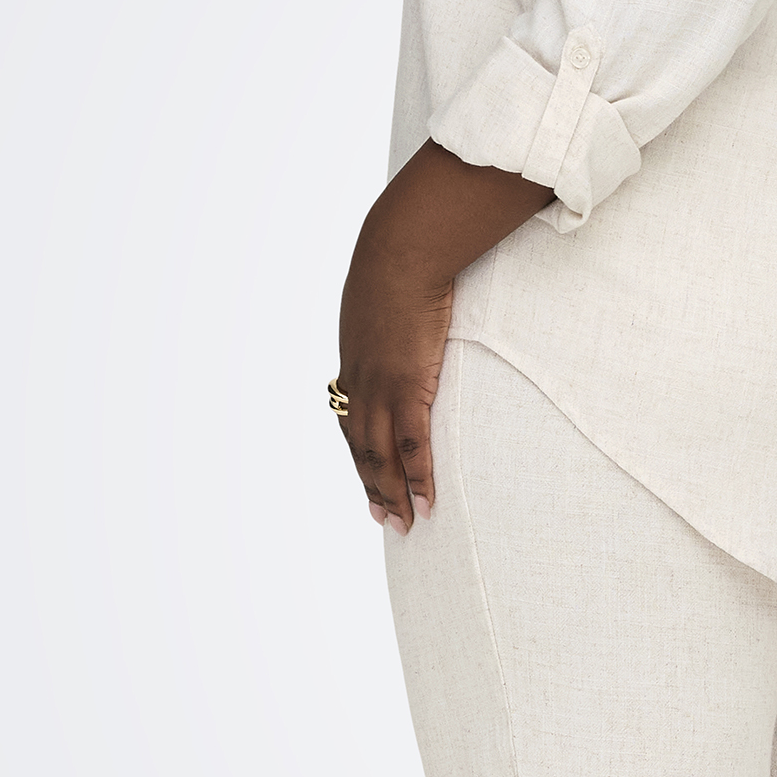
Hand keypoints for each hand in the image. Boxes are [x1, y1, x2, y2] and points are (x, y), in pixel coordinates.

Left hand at [335, 143, 550, 529]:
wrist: (400, 251)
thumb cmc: (398, 262)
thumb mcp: (381, 294)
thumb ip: (390, 313)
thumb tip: (406, 308)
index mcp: (353, 362)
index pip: (349, 420)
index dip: (358, 453)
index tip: (366, 479)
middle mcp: (360, 382)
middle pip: (362, 448)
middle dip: (372, 486)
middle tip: (384, 520)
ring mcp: (382, 388)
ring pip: (381, 456)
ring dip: (391, 494)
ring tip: (404, 524)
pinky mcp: (408, 386)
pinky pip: (413, 444)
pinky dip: (418, 477)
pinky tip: (427, 502)